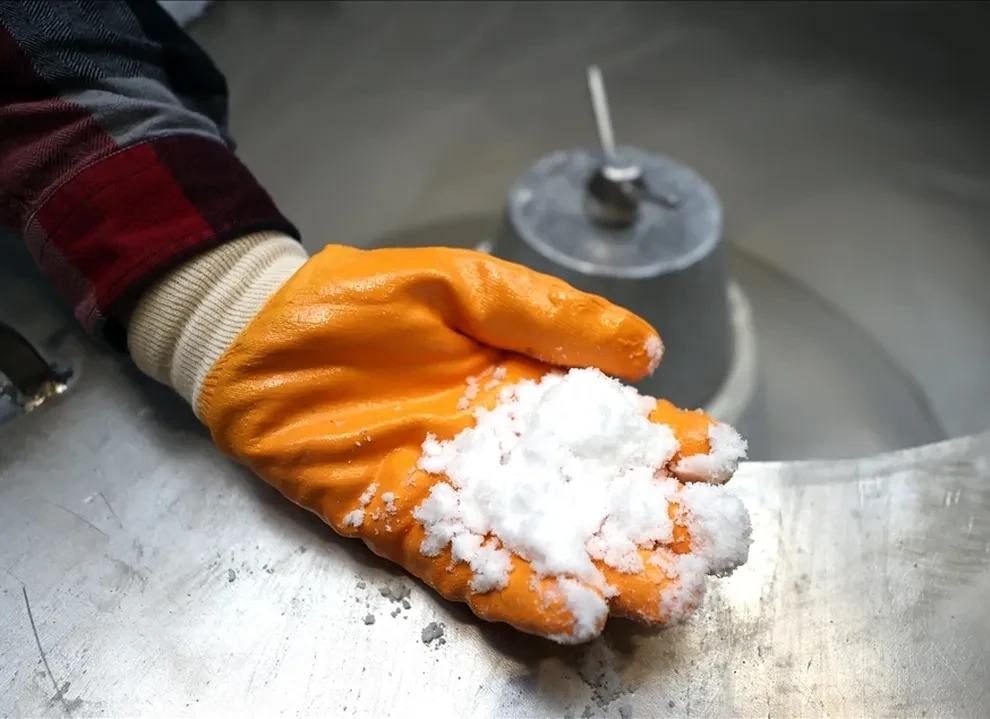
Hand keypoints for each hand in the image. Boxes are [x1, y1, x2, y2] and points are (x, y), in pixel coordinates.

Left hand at [134, 239, 747, 641]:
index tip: (720, 464)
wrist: (268, 336)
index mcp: (536, 393)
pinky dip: (520, 591)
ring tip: (662, 594)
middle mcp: (510, 455)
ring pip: (548, 547)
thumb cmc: (371, 299)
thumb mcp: (472, 286)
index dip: (674, 447)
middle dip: (659, 527)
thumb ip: (556, 318)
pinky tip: (570, 611)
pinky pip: (471, 568)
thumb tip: (648, 352)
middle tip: (712, 550)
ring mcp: (463, 496)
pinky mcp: (408, 526)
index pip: (619, 429)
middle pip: (598, 501)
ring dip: (607, 572)